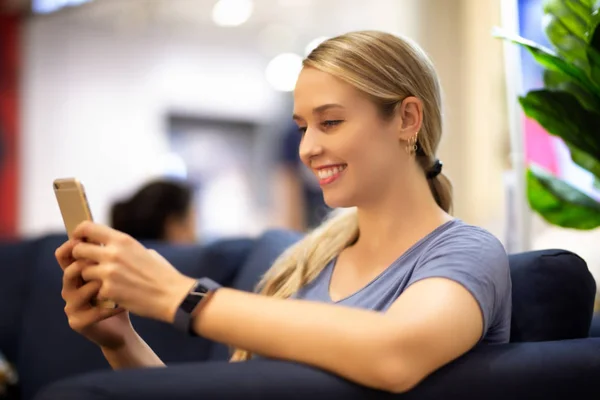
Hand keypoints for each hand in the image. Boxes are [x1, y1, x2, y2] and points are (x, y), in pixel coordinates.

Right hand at [56, 240, 132, 349]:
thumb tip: (111, 233)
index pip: (64, 256)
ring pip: (82, 290)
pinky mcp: (77, 322)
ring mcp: (71, 306)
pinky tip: (124, 305)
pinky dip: (111, 307)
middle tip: (106, 263)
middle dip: (89, 265)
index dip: (72, 246)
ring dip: (102, 287)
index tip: (88, 239)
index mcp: (76, 273)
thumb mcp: (115, 271)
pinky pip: (93, 311)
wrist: (121, 327)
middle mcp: (69, 289)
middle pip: (69, 271)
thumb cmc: (120, 295)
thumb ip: (109, 254)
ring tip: (117, 286)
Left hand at [70, 221, 195, 322]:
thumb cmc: (162, 274)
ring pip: (83, 272)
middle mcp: (113, 254)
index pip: (87, 228)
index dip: (78, 233)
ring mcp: (109, 273)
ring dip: (90, 278)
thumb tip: (111, 246)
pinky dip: (102, 295)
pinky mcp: (108, 291)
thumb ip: (124, 249)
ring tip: (104, 282)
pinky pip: (95, 291)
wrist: (173, 296)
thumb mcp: (145, 252)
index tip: (78, 240)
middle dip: (79, 258)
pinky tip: (115, 296)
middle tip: (87, 264)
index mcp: (122, 240)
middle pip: (78, 250)